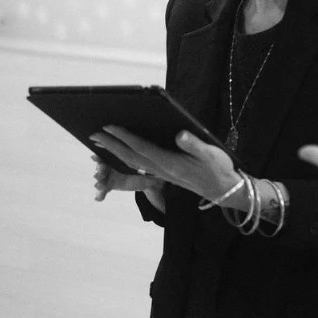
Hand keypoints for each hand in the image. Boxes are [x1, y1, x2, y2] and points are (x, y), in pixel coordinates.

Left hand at [91, 125, 237, 201]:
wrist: (224, 190)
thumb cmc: (219, 170)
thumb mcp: (212, 154)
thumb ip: (195, 145)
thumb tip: (180, 134)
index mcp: (170, 162)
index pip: (141, 147)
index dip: (123, 137)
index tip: (108, 127)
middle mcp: (161, 169)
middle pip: (130, 156)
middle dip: (110, 145)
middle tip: (92, 135)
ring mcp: (161, 173)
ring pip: (132, 162)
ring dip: (114, 152)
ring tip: (99, 143)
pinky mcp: (163, 174)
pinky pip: (138, 165)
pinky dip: (125, 157)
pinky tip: (120, 152)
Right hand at [91, 154, 161, 200]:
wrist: (147, 177)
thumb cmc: (148, 166)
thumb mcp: (150, 163)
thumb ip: (152, 164)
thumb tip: (163, 163)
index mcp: (119, 155)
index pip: (107, 153)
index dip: (99, 156)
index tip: (95, 158)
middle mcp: (112, 163)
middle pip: (102, 166)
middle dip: (99, 171)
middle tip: (98, 175)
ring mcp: (110, 174)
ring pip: (102, 178)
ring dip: (99, 182)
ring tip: (99, 186)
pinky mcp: (111, 184)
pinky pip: (104, 189)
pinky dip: (100, 194)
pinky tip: (99, 198)